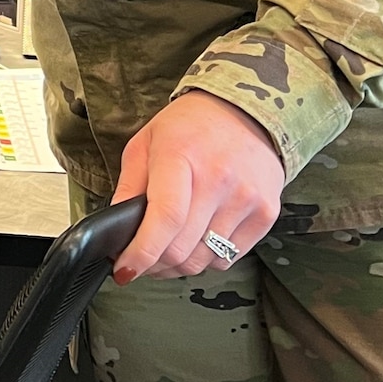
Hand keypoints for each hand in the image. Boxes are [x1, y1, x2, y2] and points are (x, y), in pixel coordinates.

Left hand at [111, 91, 284, 282]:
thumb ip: (129, 188)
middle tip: (141, 260)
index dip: (141, 252)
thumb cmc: (189, 127)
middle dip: (153, 264)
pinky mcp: (266, 214)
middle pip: (181, 248)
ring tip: (166, 250)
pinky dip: (206, 258)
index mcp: (182, 157)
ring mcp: (247, 199)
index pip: (165, 218)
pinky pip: (228, 258)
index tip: (124, 269)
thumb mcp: (145, 144)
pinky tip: (196, 240)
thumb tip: (116, 231)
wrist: (246, 112)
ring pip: (203, 260)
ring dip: (178, 265)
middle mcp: (219, 180)